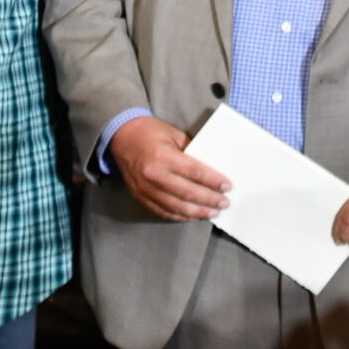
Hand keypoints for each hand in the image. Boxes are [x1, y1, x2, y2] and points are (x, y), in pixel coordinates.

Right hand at [109, 115, 231, 221]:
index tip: (227, 186)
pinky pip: (163, 211)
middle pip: (188, 193)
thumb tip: (212, 168)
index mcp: (164, 156)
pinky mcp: (141, 197)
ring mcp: (146, 189)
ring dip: (198, 212)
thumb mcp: (174, 134)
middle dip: (209, 200)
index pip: (195, 172)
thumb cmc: (150, 132)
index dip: (213, 181)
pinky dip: (180, 216)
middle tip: (224, 203)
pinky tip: (193, 215)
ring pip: (177, 207)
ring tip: (213, 213)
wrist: (121, 136)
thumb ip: (191, 151)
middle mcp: (154, 175)